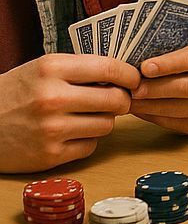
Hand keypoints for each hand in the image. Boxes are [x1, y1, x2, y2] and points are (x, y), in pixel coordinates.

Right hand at [0, 54, 139, 172]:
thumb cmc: (17, 93)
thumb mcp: (43, 69)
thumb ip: (81, 69)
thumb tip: (125, 75)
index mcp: (51, 69)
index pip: (110, 68)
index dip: (130, 75)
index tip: (135, 79)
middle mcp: (52, 98)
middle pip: (116, 100)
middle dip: (121, 100)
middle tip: (115, 100)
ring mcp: (51, 129)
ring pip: (107, 124)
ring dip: (103, 120)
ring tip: (85, 116)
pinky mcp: (49, 155)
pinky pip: (90, 146)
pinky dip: (86, 140)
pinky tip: (70, 133)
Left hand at [130, 28, 187, 133]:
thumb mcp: (187, 36)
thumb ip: (169, 44)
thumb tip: (134, 57)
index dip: (169, 64)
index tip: (144, 68)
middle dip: (158, 90)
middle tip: (134, 89)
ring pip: (184, 109)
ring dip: (154, 107)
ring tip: (131, 101)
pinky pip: (180, 123)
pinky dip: (156, 118)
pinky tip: (141, 109)